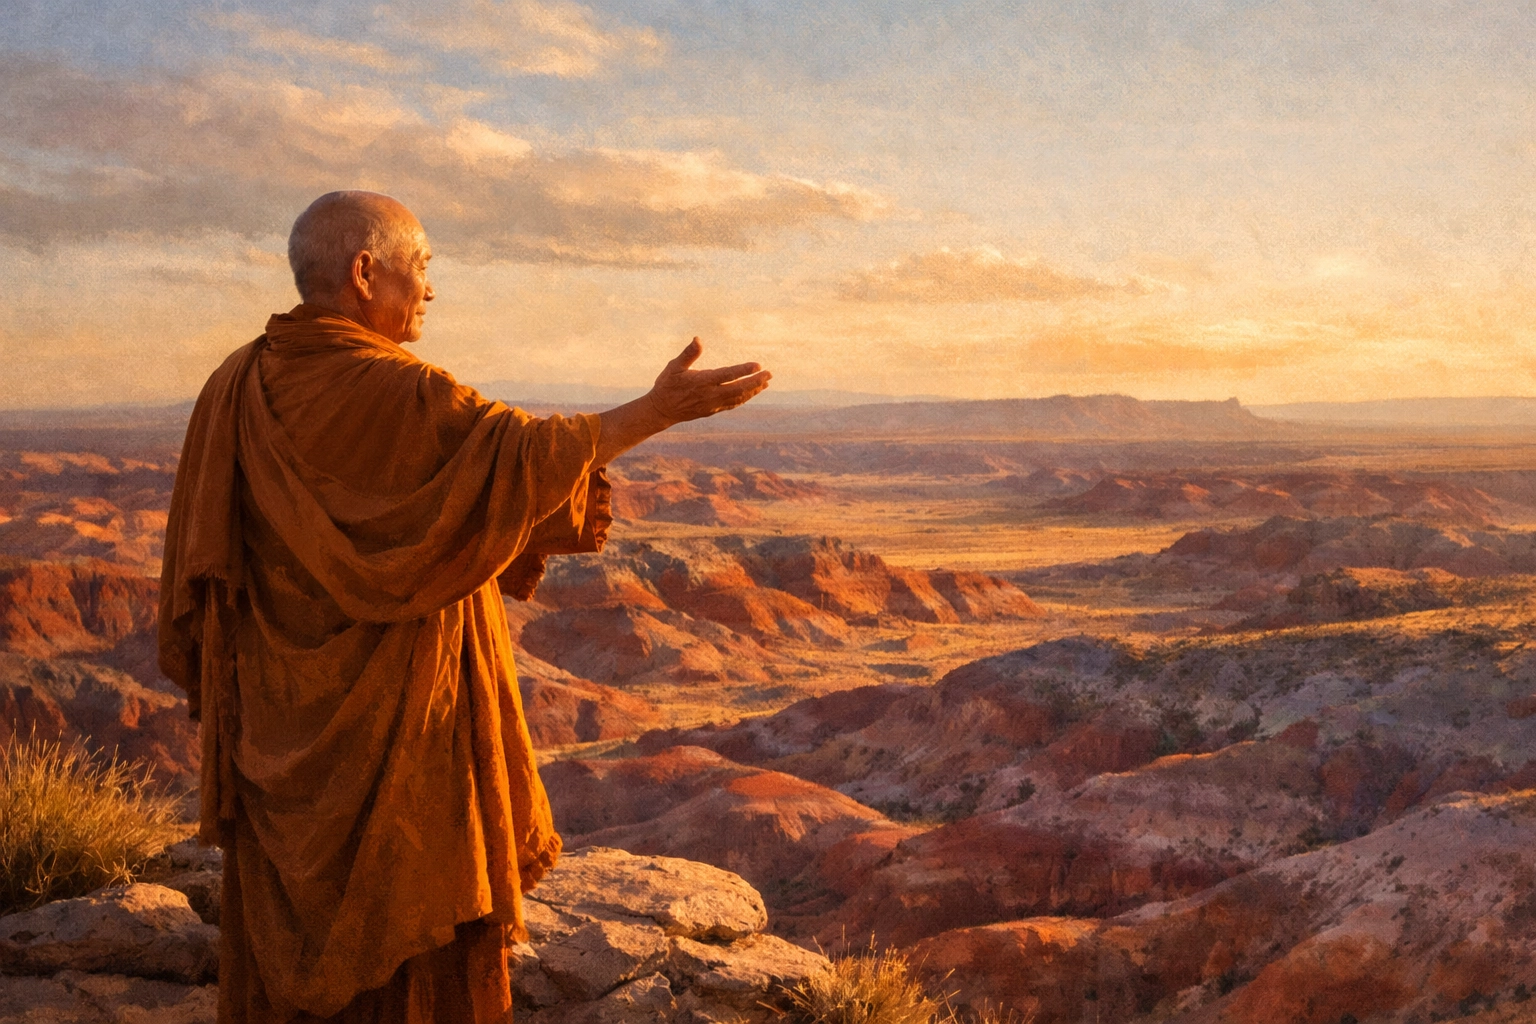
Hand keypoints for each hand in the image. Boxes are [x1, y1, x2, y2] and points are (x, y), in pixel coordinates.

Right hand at [645, 338, 770, 425]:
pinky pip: (733, 404)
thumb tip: (698, 339)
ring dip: (753, 390)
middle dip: (755, 382)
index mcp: (702, 382)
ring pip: (738, 398)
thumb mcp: (674, 367)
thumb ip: (688, 354)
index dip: (743, 371)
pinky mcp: (713, 410)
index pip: (727, 375)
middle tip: (769, 374)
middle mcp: (710, 395)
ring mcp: (712, 405)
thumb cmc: (667, 385)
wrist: (661, 410)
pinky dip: (745, 398)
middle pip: (738, 389)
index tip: (758, 365)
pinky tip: (752, 392)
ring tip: (766, 382)